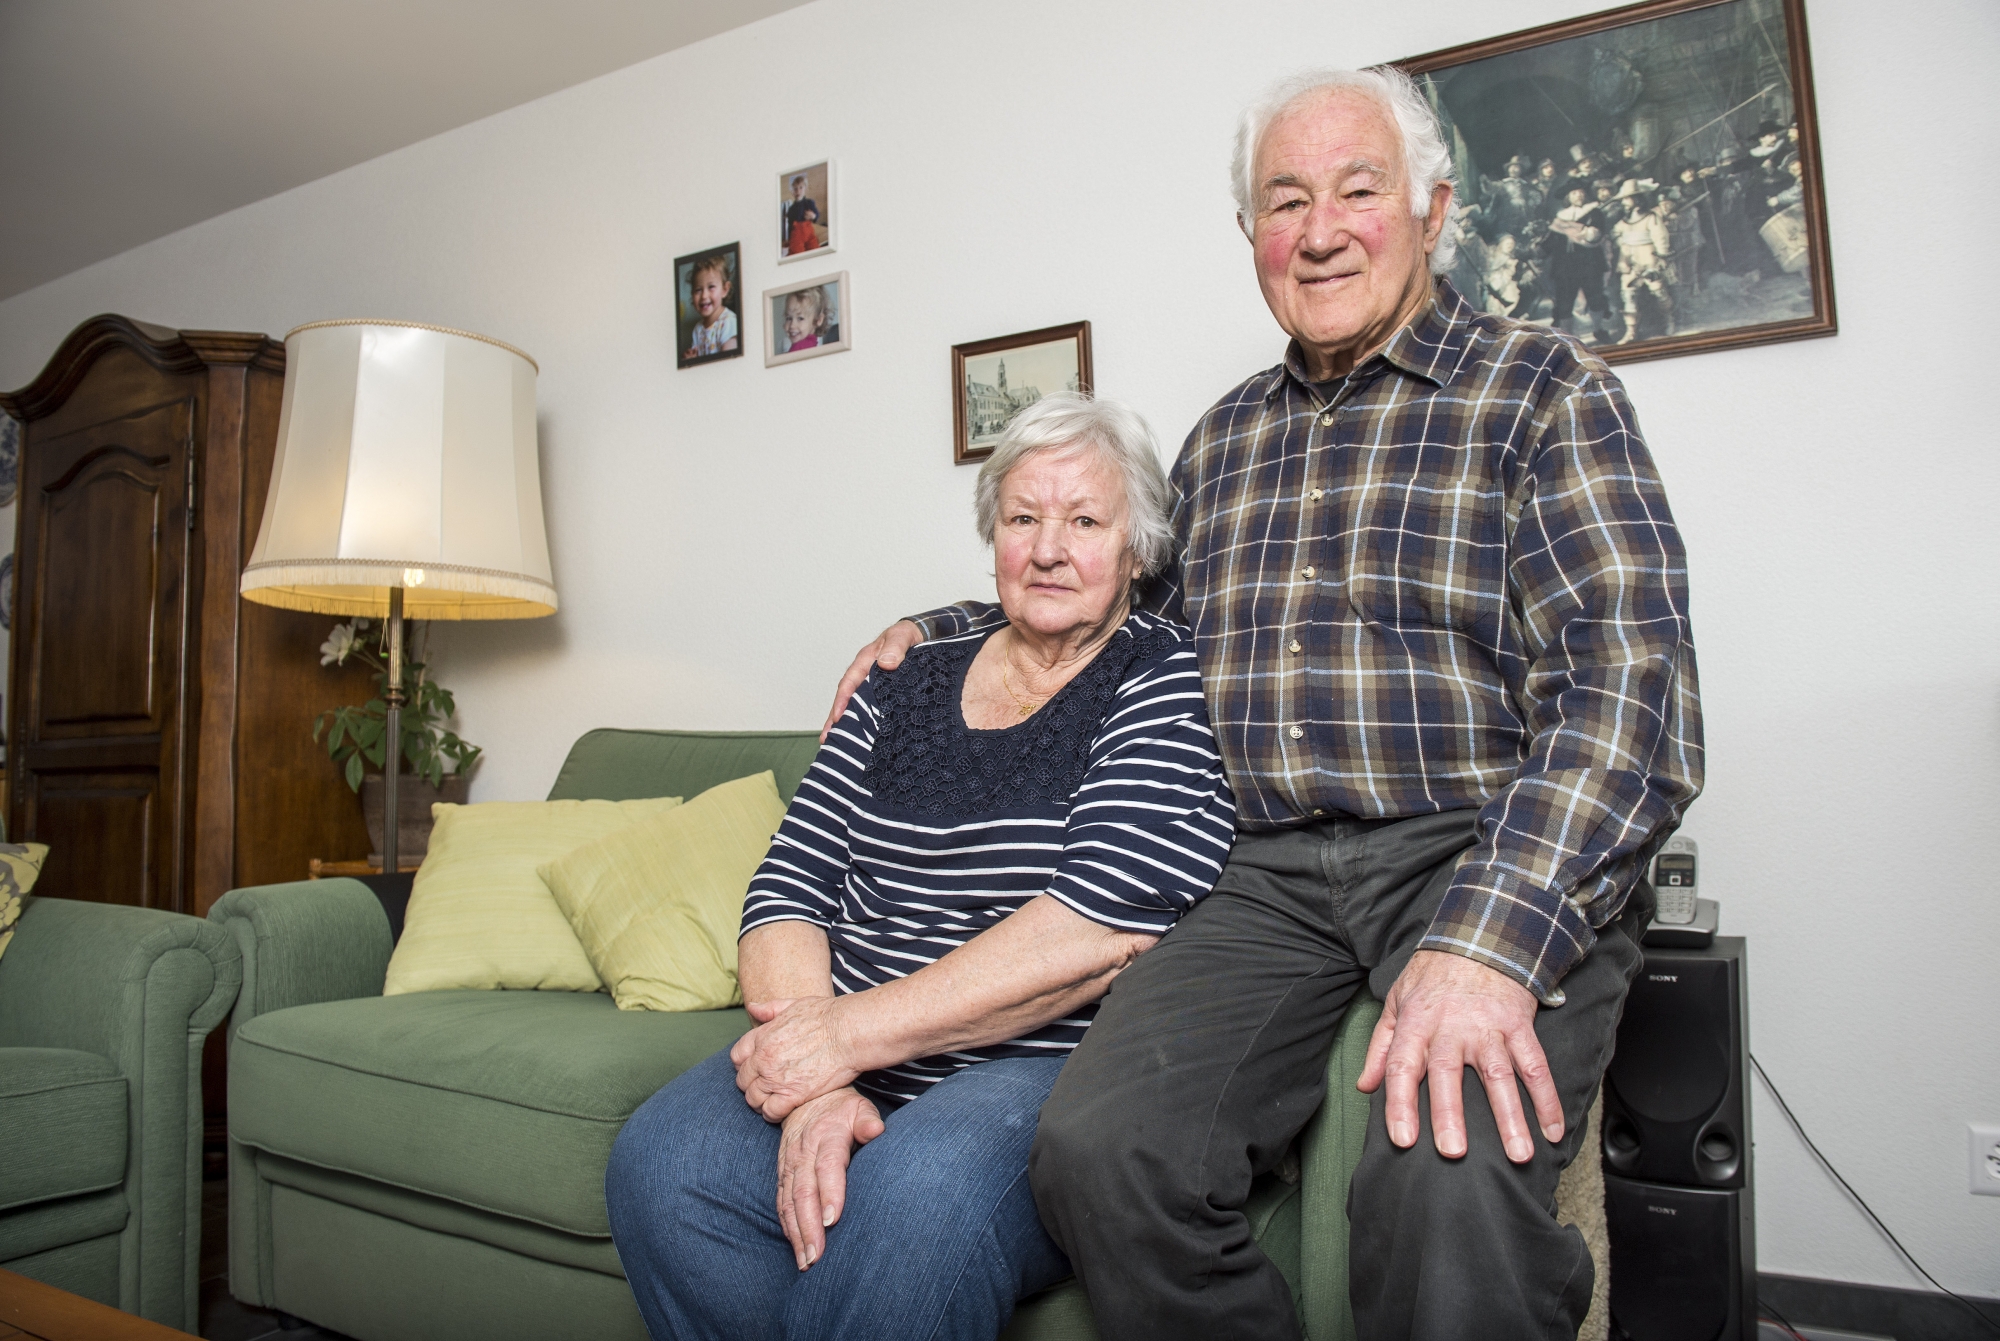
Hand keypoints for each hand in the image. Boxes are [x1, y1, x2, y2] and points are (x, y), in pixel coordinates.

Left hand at [732, 997, 862, 1120]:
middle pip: (743, 1081)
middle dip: (751, 1084)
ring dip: (760, 1102)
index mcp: (762, 1037)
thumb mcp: (794, 1005)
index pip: (737, 1057)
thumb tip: (753, 1008)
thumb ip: (770, 1009)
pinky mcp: (793, 1095)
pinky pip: (771, 1112)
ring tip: (772, 1101)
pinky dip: (773, 1114)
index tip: (755, 1068)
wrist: (848, 1032)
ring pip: (753, 1099)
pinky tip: (782, 1110)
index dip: (744, 1064)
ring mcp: (776, 1079)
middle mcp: (764, 1059)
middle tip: (765, 1087)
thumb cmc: (826, 1016)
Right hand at [775, 1087, 884, 1269]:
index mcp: (826, 1136)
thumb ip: (867, 1121)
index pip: (827, 1166)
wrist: (806, 1098)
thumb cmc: (842, 1107)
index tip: (832, 1220)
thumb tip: (875, 1131)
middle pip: (804, 1192)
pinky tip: (796, 1247)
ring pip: (789, 1202)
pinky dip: (787, 1226)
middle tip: (816, 1256)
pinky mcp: (782, 1173)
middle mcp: (803, 1152)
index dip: (829, 1193)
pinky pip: (781, 1202)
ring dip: (796, 1233)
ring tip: (806, 1261)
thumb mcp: (859, 1107)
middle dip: (809, 1227)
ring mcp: (789, 1164)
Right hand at [821, 620, 923, 740]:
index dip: (842, 700)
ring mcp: (875, 684)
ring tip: (838, 743)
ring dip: (849, 723)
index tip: (837, 718)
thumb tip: (886, 663)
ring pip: (858, 706)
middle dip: (836, 719)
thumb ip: (896, 647)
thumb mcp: (902, 636)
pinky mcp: (886, 692)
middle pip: (848, 699)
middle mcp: (867, 674)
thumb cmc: (908, 634)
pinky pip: (873, 707)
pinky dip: (866, 720)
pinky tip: (864, 735)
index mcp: (866, 661)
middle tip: (827, 739)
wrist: (922, 635)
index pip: (850, 682)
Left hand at [1356, 949, 1562, 1164]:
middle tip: (1453, 1152)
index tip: (1403, 1139)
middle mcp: (1451, 1027)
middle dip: (1450, 1114)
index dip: (1400, 1104)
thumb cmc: (1432, 975)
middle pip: (1449, 1074)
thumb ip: (1381, 1047)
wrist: (1479, 935)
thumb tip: (1365, 1086)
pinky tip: (1553, 1130)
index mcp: (1416, 1023)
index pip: (1402, 1067)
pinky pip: (1536, 1065)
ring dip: (1511, 1117)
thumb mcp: (1397, 1002)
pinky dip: (1547, 1099)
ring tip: (1518, 1155)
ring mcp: (1489, 1027)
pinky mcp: (1519, 1025)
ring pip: (1500, 1076)